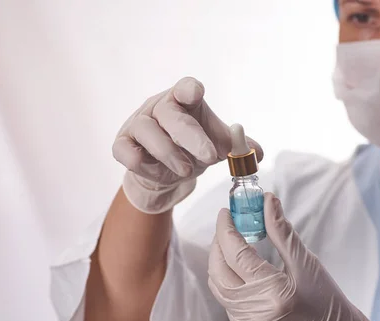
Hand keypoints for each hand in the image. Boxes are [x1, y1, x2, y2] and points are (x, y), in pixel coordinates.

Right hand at [112, 77, 262, 213]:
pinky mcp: (122, 144)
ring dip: (170, 154)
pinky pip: (128, 153)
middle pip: (170, 115)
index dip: (190, 89)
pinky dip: (146, 166)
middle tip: (210, 158)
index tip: (196, 94)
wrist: (165, 174)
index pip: (185, 87)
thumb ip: (236, 148)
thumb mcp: (215, 146)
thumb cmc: (191, 150)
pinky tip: (161, 173)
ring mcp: (137, 124)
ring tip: (187, 170)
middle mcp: (159, 107)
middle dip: (191, 137)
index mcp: (184, 101)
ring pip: (147, 132)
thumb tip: (258, 153)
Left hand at [207, 193, 379, 320]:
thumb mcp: (306, 262)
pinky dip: (229, 280)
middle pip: (218, 270)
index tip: (226, 212)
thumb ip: (281, 231)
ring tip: (233, 243)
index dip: (226, 230)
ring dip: (220, 262)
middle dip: (218, 244)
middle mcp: (254, 314)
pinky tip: (242, 269)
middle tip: (228, 225)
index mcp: (273, 294)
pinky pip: (227, 300)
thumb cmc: (326, 301)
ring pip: (218, 286)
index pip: (236, 254)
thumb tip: (267, 200)